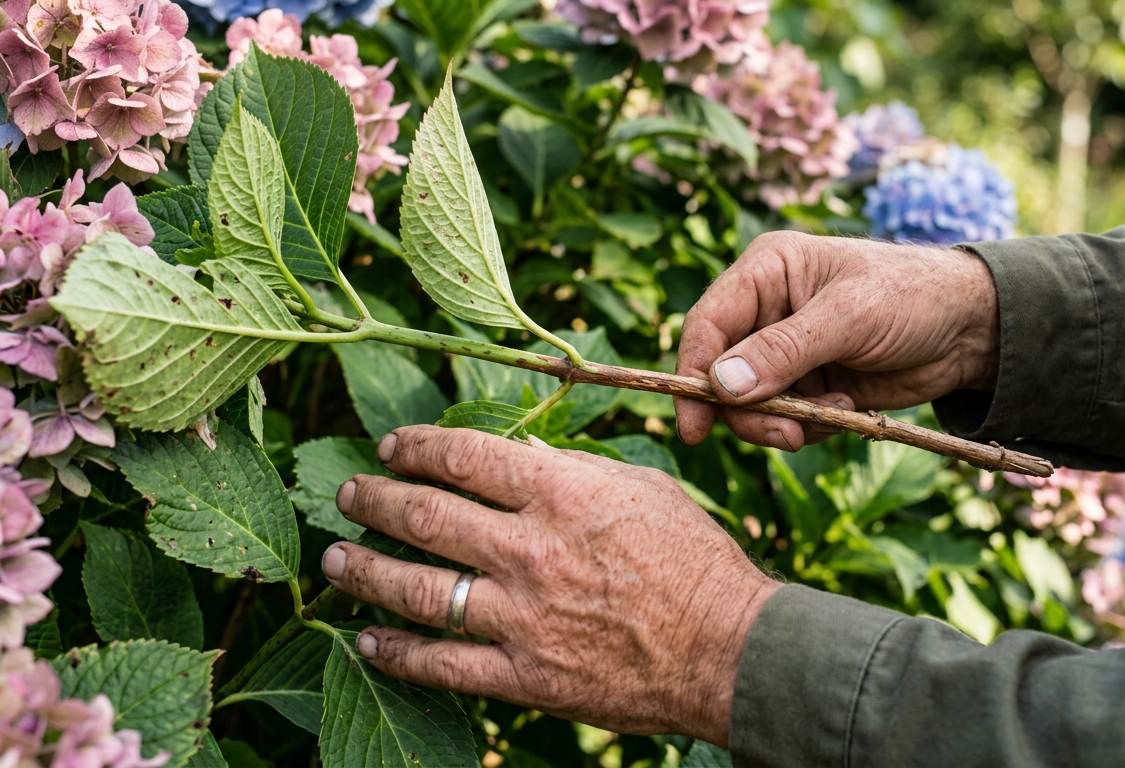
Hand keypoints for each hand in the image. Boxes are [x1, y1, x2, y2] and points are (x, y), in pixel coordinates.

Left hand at [322, 425, 779, 745]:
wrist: (729, 649)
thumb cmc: (695, 559)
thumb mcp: (643, 486)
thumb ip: (574, 471)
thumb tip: (518, 457)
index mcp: (564, 492)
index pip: (465, 456)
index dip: (416, 446)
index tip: (392, 447)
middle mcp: (533, 549)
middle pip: (425, 515)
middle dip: (374, 499)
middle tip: (348, 493)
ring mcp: (523, 616)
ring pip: (416, 588)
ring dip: (363, 570)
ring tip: (335, 560)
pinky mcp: (526, 675)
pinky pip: (440, 663)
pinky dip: (394, 651)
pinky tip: (367, 639)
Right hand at [674, 231, 999, 450]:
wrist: (971, 329)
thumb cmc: (913, 296)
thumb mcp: (848, 317)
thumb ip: (783, 351)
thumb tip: (720, 385)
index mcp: (767, 271)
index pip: (706, 325)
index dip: (691, 375)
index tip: (693, 426)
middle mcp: (766, 309)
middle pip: (721, 375)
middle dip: (750, 412)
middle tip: (789, 435)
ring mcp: (785, 351)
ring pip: (750, 404)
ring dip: (784, 422)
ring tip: (833, 416)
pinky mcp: (808, 384)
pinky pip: (784, 418)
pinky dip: (808, 426)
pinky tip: (847, 410)